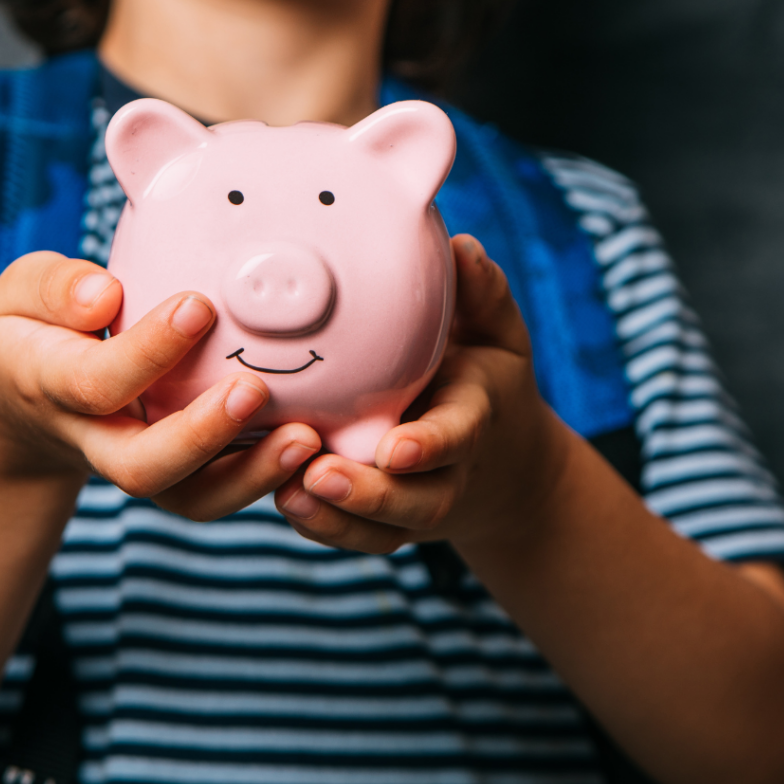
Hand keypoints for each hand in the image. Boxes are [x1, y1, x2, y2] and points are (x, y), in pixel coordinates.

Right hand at [0, 251, 320, 517]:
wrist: (24, 406)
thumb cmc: (36, 331)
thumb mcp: (22, 294)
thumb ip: (56, 288)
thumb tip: (105, 294)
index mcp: (49, 386)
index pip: (95, 382)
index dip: (149, 350)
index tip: (199, 305)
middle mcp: (93, 439)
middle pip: (142, 465)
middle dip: (201, 434)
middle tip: (254, 389)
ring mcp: (136, 463)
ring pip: (188, 495)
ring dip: (249, 474)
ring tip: (305, 438)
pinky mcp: (174, 474)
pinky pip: (215, 492)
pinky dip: (262, 478)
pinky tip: (311, 447)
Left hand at [274, 234, 566, 552]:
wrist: (499, 461)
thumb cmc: (484, 379)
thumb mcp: (497, 334)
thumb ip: (484, 295)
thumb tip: (461, 248)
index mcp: (471, 420)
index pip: (457, 437)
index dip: (429, 446)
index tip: (394, 448)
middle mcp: (445, 472)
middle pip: (416, 500)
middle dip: (370, 496)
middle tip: (320, 475)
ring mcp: (412, 501)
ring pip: (380, 527)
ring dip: (337, 517)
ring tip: (289, 492)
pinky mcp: (382, 518)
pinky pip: (353, 534)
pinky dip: (321, 526)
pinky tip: (284, 501)